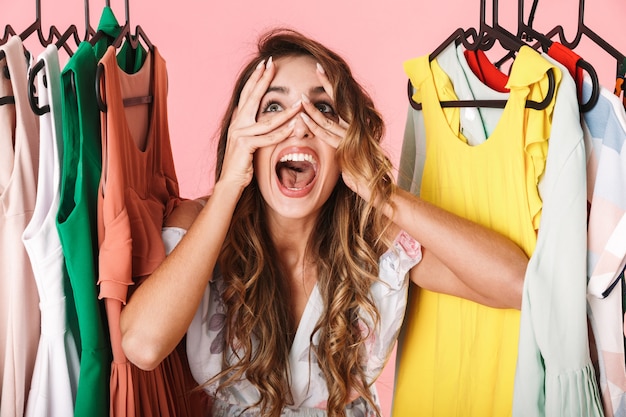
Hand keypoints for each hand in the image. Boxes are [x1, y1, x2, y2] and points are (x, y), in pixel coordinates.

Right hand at [220, 58, 299, 191]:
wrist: (230, 181)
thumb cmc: (241, 162)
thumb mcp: (247, 140)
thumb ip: (253, 127)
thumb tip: (260, 115)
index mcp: (237, 120)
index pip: (248, 94)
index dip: (256, 78)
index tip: (265, 64)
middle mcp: (237, 123)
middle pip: (252, 97)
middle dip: (263, 80)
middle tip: (272, 64)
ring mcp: (239, 134)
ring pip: (267, 120)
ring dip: (285, 112)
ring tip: (299, 102)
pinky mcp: (245, 146)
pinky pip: (268, 138)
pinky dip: (282, 133)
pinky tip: (293, 127)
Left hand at [299, 63, 370, 200]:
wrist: (372, 185)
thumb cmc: (359, 171)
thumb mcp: (347, 151)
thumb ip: (338, 139)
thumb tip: (328, 130)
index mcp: (353, 125)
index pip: (340, 101)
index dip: (331, 85)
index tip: (322, 70)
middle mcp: (354, 128)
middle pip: (337, 102)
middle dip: (327, 84)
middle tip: (318, 67)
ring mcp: (350, 137)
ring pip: (328, 119)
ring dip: (312, 108)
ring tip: (300, 97)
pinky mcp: (345, 149)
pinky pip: (326, 135)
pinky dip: (314, 126)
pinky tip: (303, 118)